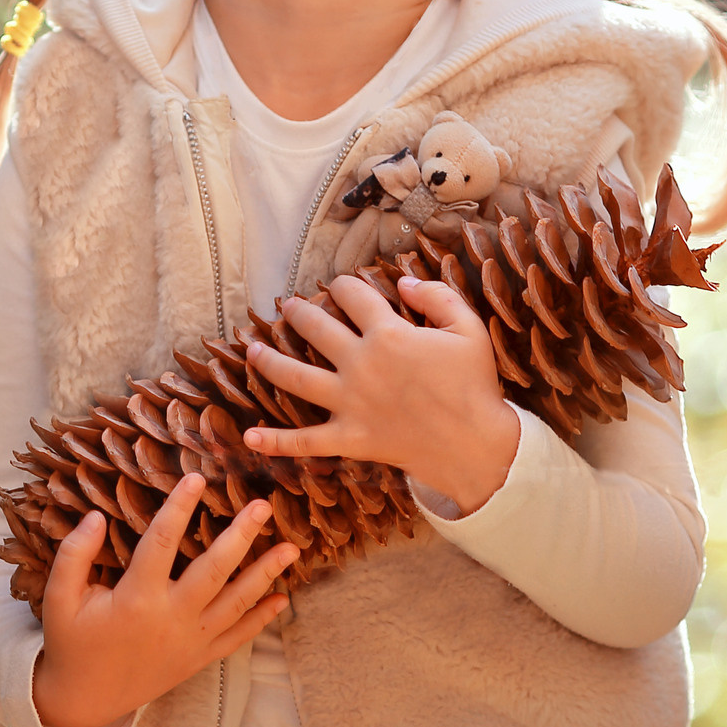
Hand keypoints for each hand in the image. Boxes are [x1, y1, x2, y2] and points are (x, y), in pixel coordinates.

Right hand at [31, 472, 299, 726]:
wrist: (86, 700)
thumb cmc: (72, 643)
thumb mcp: (60, 598)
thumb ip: (74, 554)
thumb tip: (95, 516)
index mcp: (135, 598)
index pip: (162, 542)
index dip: (179, 507)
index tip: (196, 478)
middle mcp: (170, 618)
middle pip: (213, 570)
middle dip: (241, 536)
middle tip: (263, 506)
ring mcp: (190, 641)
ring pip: (236, 603)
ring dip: (265, 574)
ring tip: (291, 548)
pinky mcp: (198, 659)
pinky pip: (237, 638)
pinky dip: (261, 619)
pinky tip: (282, 598)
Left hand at [242, 273, 521, 514]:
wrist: (475, 444)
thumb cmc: (473, 385)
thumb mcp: (468, 329)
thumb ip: (437, 297)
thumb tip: (404, 281)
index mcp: (388, 334)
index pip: (353, 296)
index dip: (345, 286)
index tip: (340, 286)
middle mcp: (361, 364)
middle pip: (316, 329)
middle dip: (298, 313)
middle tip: (287, 306)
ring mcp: (350, 402)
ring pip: (295, 377)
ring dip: (269, 362)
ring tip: (253, 350)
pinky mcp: (348, 437)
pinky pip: (306, 441)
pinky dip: (276, 442)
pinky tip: (251, 437)